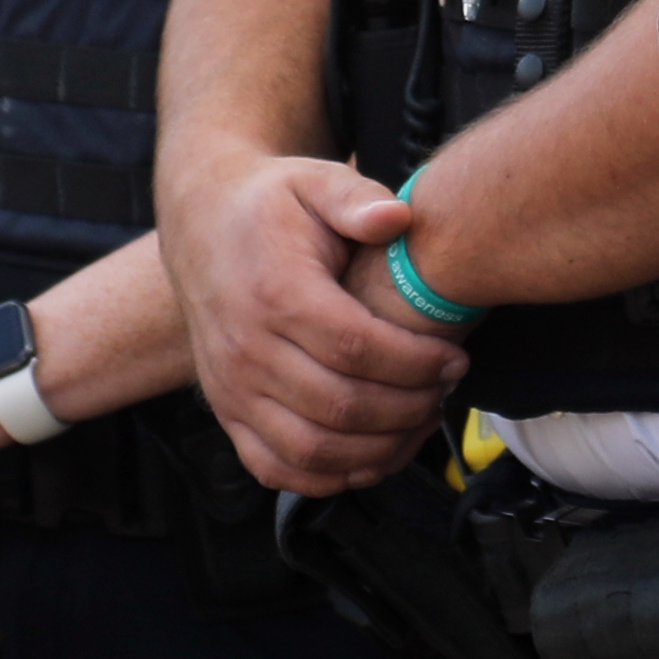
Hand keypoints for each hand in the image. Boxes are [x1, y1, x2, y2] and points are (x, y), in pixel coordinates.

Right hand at [164, 148, 469, 490]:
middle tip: (447, 390)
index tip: (455, 359)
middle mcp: (246, 349)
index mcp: (274, 293)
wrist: (203, 225)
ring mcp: (231, 388)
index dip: (416, 363)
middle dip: (409, 407)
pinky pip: (277, 468)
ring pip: (313, 449)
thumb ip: (356, 197)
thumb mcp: (313, 181)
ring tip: (422, 420)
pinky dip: (331, 477)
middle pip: (341, 406)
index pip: (355, 348)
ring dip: (380, 448)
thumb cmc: (271, 206)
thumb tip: (397, 219)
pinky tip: (375, 452)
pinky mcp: (227, 412)